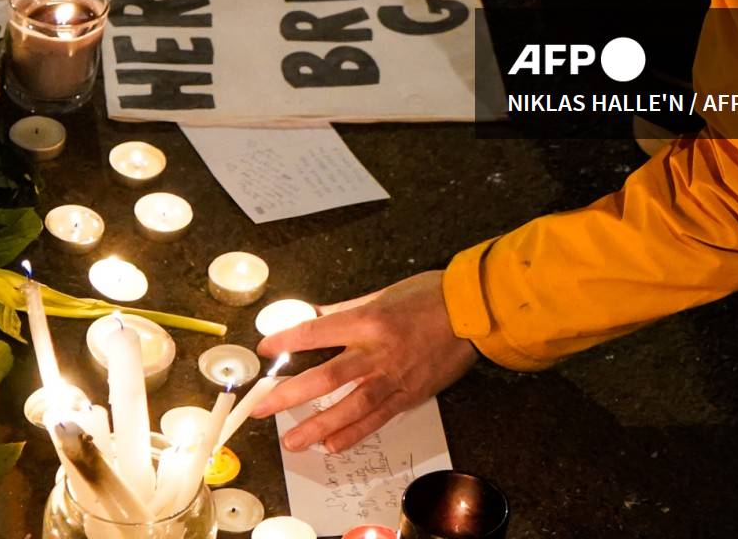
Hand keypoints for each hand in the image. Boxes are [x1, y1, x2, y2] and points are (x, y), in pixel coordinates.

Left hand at [253, 271, 478, 452]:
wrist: (474, 312)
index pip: (316, 332)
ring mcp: (394, 377)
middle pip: (326, 378)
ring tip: (293, 442)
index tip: (264, 347)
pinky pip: (377, 418)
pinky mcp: (410, 394)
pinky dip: (354, 433)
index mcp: (368, 320)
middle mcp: (377, 351)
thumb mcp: (382, 294)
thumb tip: (312, 316)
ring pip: (350, 407)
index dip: (286, 340)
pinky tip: (332, 445)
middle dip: (290, 394)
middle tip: (264, 408)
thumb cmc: (429, 296)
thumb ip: (344, 310)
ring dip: (318, 426)